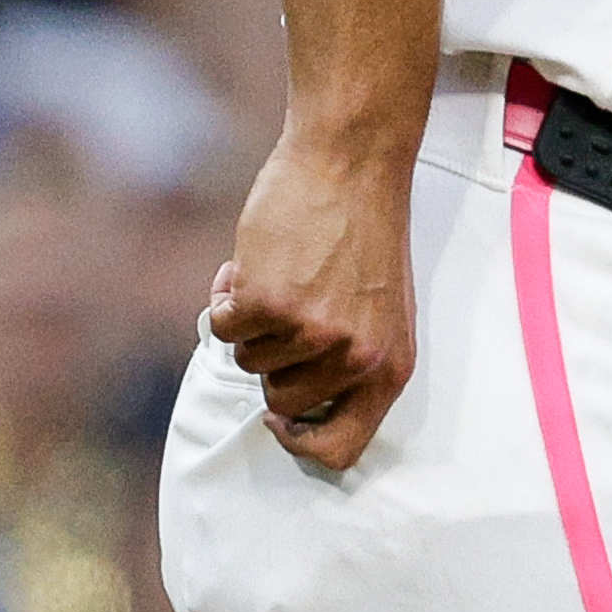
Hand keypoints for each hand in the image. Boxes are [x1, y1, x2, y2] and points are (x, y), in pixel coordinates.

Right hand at [206, 144, 415, 472]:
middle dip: (270, 361)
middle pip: (280, 402)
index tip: (278, 417)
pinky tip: (248, 263)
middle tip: (283, 312)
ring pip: (248, 361)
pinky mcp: (268, 303)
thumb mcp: (380, 311)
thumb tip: (293, 412)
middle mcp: (355, 359)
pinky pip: (222, 326)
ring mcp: (311, 333)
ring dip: (250, 321)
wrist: (350, 162)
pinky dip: (224, 297)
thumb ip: (350, 363)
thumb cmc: (362, 231)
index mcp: (389, 368)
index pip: (341, 449)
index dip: (301, 442)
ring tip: (277, 274)